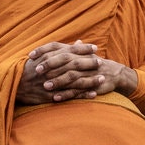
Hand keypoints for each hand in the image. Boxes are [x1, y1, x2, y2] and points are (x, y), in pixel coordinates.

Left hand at [17, 42, 138, 105]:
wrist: (113, 73)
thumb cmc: (90, 63)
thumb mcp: (77, 55)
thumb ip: (60, 52)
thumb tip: (41, 50)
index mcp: (75, 51)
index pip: (57, 46)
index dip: (43, 50)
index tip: (30, 55)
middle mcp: (81, 60)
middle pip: (64, 59)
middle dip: (50, 65)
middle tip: (36, 70)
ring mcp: (87, 72)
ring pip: (70, 76)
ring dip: (57, 81)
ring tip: (45, 86)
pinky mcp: (91, 85)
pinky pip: (78, 90)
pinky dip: (66, 94)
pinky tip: (55, 98)